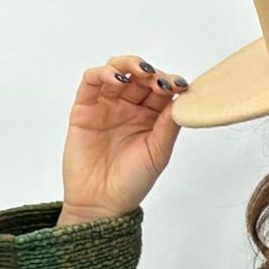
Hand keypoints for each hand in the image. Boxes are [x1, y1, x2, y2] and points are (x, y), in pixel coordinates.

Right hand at [57, 54, 188, 223]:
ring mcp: (107, 105)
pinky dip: (102, 73)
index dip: (170, 82)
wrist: (102, 203)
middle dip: (151, 72)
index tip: (179, 85)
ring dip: (128, 64)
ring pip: (116, 70)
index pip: (161, 89)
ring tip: (139, 71)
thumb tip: (183, 99)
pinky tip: (116, 78)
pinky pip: (91, 82)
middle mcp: (129, 107)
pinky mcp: (84, 108)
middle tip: (157, 78)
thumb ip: (169, 125)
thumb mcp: (159, 153)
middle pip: (140, 76)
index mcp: (151, 117)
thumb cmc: (132, 182)